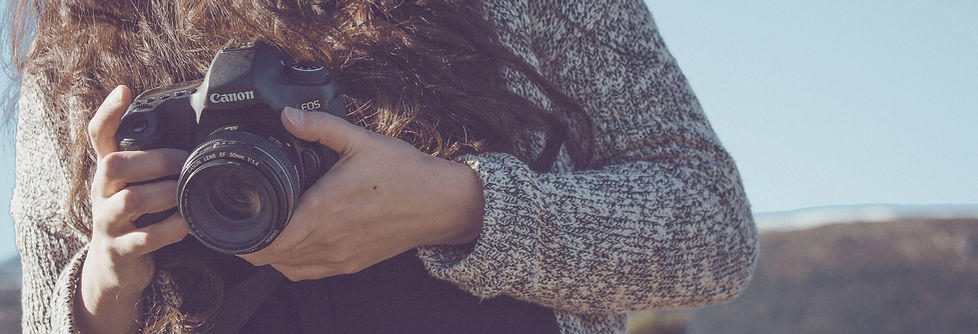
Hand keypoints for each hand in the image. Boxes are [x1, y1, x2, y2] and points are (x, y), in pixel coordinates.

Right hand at [79, 85, 188, 332]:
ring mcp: (107, 222)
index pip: (98, 135)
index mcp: (109, 173)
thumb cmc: (136, 218)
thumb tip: (200, 137)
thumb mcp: (139, 186)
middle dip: (155, 159)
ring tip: (189, 193)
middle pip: (113, 163)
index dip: (108, 112)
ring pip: (130, 199)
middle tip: (187, 162)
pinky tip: (187, 225)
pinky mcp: (119, 250)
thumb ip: (155, 163)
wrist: (114, 268)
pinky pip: (144, 237)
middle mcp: (102, 192)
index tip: (124, 89)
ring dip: (166, 193)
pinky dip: (170, 229)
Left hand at [239, 107, 484, 280]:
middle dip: (251, 244)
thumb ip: (320, 128)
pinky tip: (294, 247)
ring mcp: (341, 256)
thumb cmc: (405, 173)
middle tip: (242, 223)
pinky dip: (293, 265)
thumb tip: (288, 116)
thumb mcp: (361, 140)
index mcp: (323, 210)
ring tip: (263, 234)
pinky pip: (311, 274)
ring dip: (272, 256)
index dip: (243, 237)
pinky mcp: (353, 264)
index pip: (268, 241)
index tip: (233, 221)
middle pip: (271, 258)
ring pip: (288, 269)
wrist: (441, 203)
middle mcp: (328, 239)